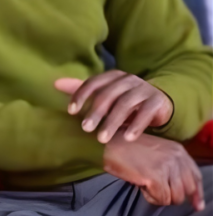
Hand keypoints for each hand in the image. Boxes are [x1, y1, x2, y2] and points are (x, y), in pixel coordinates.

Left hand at [55, 72, 172, 142]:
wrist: (159, 102)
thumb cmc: (124, 99)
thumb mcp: (104, 95)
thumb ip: (83, 90)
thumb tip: (56, 84)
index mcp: (112, 76)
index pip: (93, 83)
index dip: (81, 95)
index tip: (70, 111)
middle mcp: (128, 79)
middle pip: (108, 95)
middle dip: (95, 113)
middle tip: (85, 129)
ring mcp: (144, 89)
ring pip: (126, 104)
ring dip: (113, 122)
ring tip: (102, 139)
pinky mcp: (157, 101)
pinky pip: (146, 113)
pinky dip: (137, 126)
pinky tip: (128, 138)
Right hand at [103, 133, 203, 210]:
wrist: (107, 145)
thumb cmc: (126, 149)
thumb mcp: (155, 151)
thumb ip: (171, 164)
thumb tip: (184, 189)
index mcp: (178, 151)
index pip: (196, 176)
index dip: (197, 193)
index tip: (197, 206)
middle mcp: (176, 158)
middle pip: (187, 189)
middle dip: (173, 196)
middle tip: (157, 192)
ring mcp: (166, 167)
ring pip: (175, 197)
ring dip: (160, 197)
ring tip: (146, 186)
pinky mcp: (155, 177)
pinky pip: (161, 199)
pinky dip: (151, 198)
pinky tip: (141, 187)